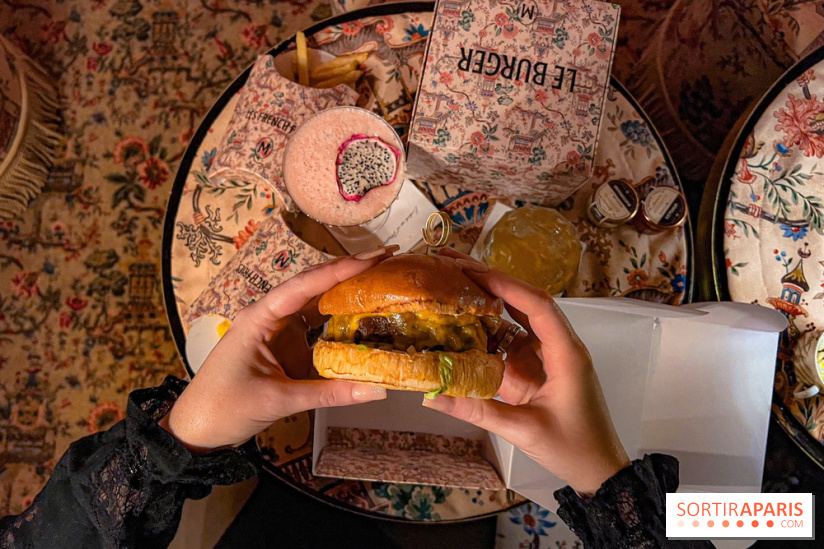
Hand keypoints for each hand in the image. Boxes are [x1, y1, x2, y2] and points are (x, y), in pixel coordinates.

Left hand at [163, 246, 397, 452]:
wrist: (198, 430)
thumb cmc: (225, 408)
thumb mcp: (279, 400)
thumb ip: (329, 393)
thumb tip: (376, 390)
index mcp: (259, 318)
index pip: (302, 287)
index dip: (338, 271)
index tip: (371, 259)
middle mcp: (270, 317)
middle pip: (314, 287)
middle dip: (349, 272)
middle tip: (387, 259)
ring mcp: (279, 332)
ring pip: (318, 305)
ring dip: (348, 294)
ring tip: (383, 280)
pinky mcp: (287, 348)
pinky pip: (318, 330)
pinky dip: (341, 325)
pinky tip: (366, 318)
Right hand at [423, 248, 629, 494]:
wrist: (599, 470)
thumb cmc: (574, 448)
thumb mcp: (524, 430)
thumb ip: (478, 411)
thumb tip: (433, 395)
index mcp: (567, 353)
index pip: (538, 305)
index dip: (506, 285)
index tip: (473, 271)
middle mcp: (559, 346)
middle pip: (526, 301)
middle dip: (492, 279)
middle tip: (454, 262)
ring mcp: (549, 356)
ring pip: (519, 316)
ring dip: (490, 298)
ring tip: (455, 279)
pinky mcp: (538, 368)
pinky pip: (513, 339)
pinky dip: (490, 326)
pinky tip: (465, 317)